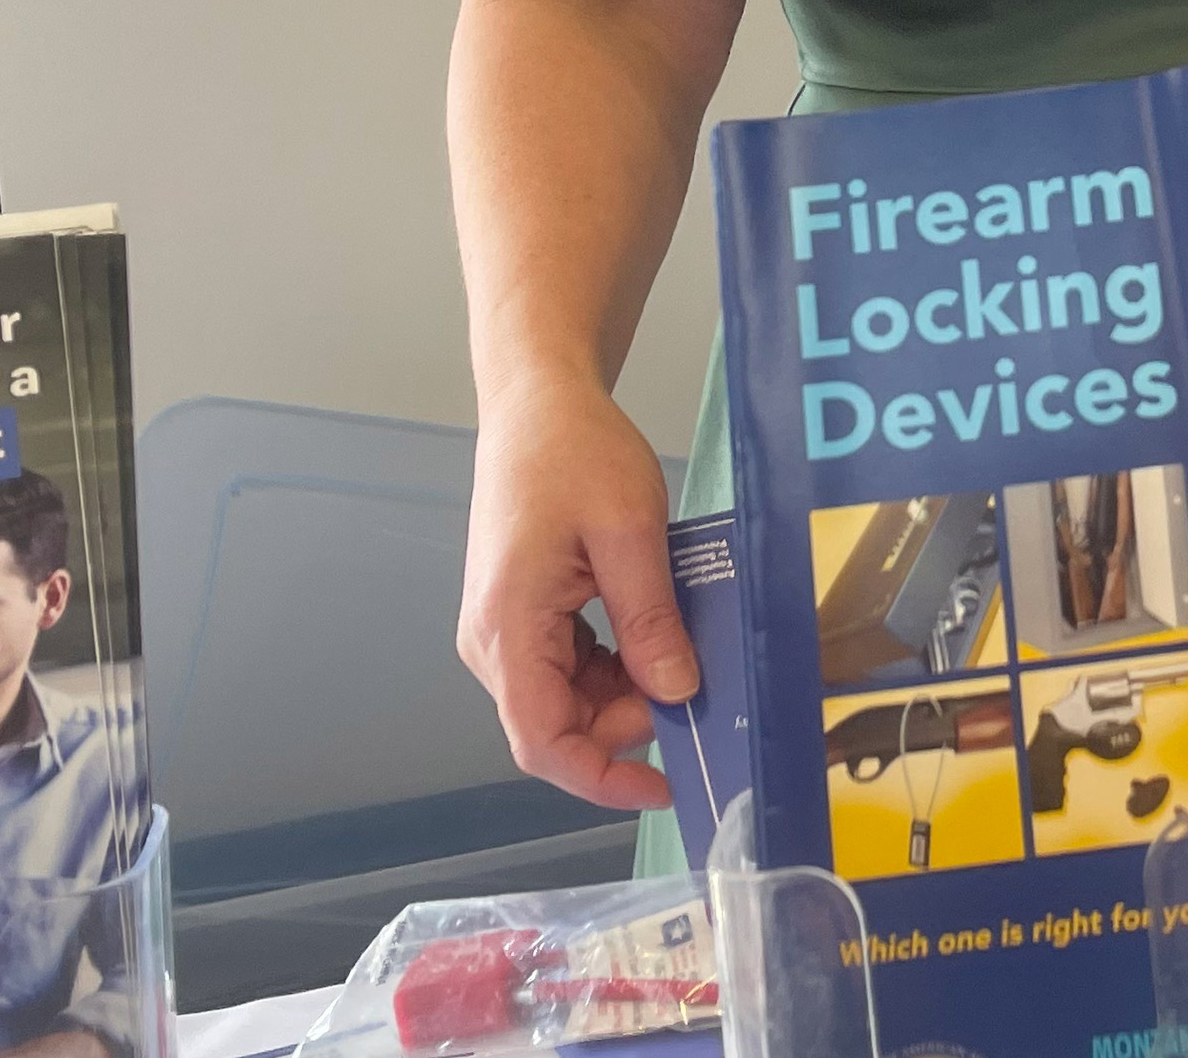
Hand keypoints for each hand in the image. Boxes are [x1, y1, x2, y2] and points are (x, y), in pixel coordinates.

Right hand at [460, 370, 695, 813]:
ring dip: (625, 693)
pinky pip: (567, 667)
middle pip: (558, 725)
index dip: (602, 776)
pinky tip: (655, 633)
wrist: (537, 402)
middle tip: (694, 686)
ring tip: (680, 649)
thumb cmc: (573, 451)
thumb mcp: (628, 531)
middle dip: (627, 724)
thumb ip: (650, 619)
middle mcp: (492, 640)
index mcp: (507, 626)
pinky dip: (615, 666)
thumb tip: (677, 693)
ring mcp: (504, 629)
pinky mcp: (524, 614)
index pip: (542, 741)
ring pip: (566, 699)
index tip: (665, 785)